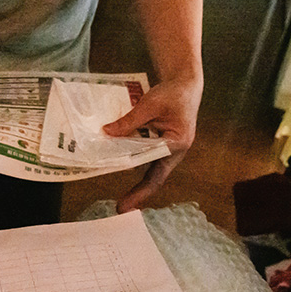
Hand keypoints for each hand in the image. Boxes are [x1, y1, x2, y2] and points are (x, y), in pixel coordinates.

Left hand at [102, 76, 201, 213]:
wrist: (184, 84)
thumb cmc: (172, 93)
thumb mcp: (149, 105)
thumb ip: (129, 121)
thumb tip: (107, 134)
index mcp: (176, 143)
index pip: (155, 171)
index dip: (140, 190)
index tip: (126, 205)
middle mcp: (175, 151)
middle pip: (154, 176)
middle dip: (138, 192)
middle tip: (121, 207)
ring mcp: (169, 149)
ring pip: (148, 166)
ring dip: (132, 170)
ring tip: (115, 182)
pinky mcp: (163, 143)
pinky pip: (146, 154)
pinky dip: (131, 156)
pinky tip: (116, 157)